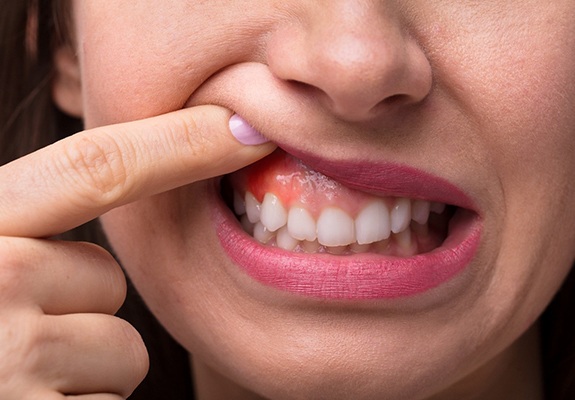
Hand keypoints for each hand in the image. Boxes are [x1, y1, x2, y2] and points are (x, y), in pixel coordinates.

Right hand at [0, 106, 273, 398]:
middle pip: (107, 279)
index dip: (177, 143)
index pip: (95, 167)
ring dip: (85, 368)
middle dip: (80, 309)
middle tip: (14, 336)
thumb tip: (119, 210)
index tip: (244, 128)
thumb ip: (25, 231)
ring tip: (16, 380)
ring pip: (120, 348)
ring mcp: (11, 360)